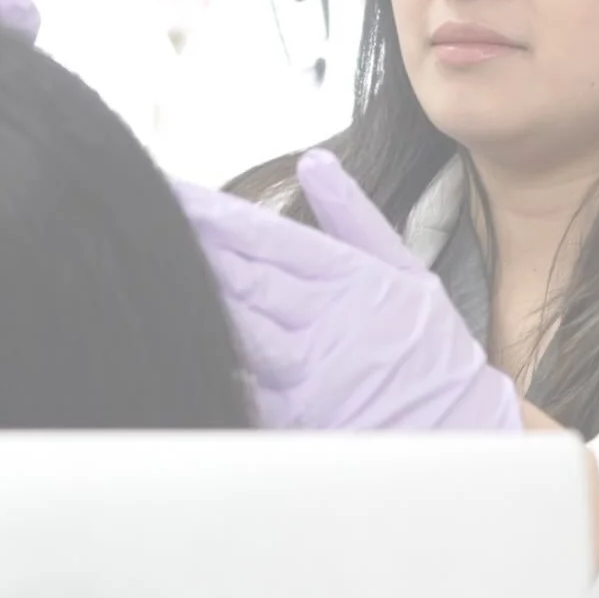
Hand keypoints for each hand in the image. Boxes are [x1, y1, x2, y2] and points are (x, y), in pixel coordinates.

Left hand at [175, 152, 520, 433]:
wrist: (460, 434)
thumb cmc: (431, 352)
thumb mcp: (406, 271)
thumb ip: (354, 216)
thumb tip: (315, 163)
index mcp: (349, 279)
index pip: (268, 237)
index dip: (216, 215)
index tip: (174, 192)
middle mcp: (323, 321)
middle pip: (240, 277)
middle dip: (190, 244)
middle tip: (138, 213)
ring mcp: (305, 372)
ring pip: (233, 327)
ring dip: (192, 296)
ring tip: (145, 267)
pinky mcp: (292, 417)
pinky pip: (240, 381)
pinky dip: (209, 358)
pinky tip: (173, 337)